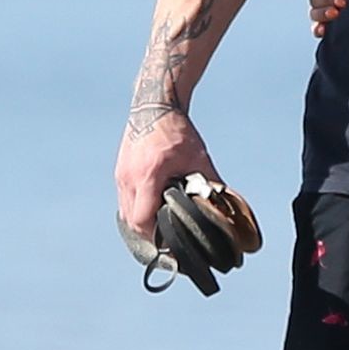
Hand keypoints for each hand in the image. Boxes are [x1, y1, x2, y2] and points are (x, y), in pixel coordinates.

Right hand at [115, 110, 218, 241]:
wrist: (154, 105)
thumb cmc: (178, 131)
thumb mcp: (198, 158)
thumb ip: (211, 182)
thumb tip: (228, 202)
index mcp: (148, 176)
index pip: (143, 220)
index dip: (156, 237)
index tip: (171, 244)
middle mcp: (129, 178)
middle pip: (132, 222)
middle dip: (150, 235)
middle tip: (169, 241)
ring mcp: (121, 176)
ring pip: (126, 214)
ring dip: (142, 224)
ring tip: (162, 229)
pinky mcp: (120, 173)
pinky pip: (125, 201)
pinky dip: (137, 211)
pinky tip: (152, 212)